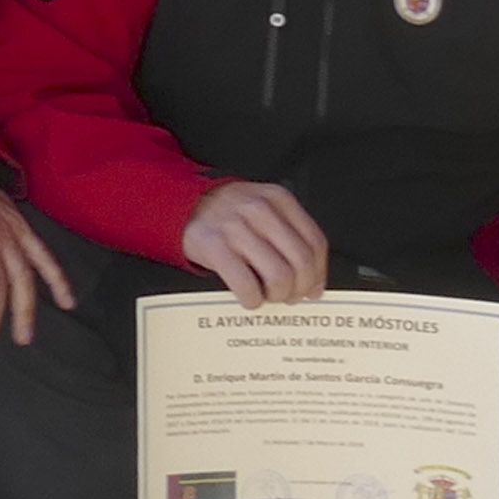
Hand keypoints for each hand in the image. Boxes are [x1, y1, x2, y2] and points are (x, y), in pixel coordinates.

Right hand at [178, 179, 332, 305]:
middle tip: (290, 296)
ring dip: (277, 296)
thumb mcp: (261, 207)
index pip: (315, 242)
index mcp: (278, 199)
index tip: (313, 287)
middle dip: (300, 288)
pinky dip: (252, 299)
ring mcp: (236, 227)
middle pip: (301, 262)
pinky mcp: (214, 246)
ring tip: (268, 296)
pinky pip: (246, 284)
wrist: (179, 204)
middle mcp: (260, 210)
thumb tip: (311, 276)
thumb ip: (287, 232)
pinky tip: (249, 298)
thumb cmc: (225, 212)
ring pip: (279, 276)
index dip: (319, 273)